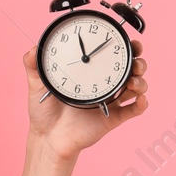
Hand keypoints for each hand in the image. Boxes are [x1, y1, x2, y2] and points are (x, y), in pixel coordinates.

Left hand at [24, 39, 148, 161]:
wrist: (47, 137)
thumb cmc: (44, 110)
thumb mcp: (37, 84)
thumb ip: (33, 65)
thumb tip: (33, 49)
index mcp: (89, 72)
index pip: (110, 54)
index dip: (122, 45)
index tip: (125, 38)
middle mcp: (103, 84)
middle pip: (130, 68)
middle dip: (138, 60)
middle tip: (136, 57)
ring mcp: (110, 101)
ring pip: (136, 87)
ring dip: (141, 80)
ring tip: (134, 81)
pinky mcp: (113, 118)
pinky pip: (133, 110)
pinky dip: (142, 104)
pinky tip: (141, 99)